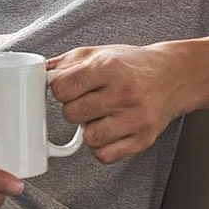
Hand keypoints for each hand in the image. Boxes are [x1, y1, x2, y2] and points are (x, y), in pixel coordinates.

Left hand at [47, 44, 182, 164]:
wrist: (173, 76)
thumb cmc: (130, 64)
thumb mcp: (97, 53)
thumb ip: (64, 64)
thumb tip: (35, 74)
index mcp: (109, 67)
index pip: (62, 89)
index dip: (61, 90)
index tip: (69, 88)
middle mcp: (124, 93)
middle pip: (71, 114)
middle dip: (74, 109)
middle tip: (88, 101)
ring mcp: (136, 118)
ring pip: (89, 138)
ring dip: (88, 129)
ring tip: (100, 116)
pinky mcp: (144, 139)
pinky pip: (105, 155)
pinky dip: (101, 147)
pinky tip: (109, 131)